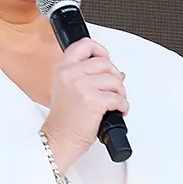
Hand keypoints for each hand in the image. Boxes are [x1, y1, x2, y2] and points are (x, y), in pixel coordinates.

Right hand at [42, 39, 127, 170]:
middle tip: (112, 89)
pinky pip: (119, 98)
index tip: (105, 59)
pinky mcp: (94, 101)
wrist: (59, 139)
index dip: (100, 50)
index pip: (85, 44)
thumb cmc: (64, 118)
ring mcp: (82, 86)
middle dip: (114, 77)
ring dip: (120, 92)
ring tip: (114, 101)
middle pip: (105, 62)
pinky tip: (117, 111)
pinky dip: (123, 106)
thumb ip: (87, 75)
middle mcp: (71, 73)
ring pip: (115, 79)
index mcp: (62, 67)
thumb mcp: (67, 88)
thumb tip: (116, 72)